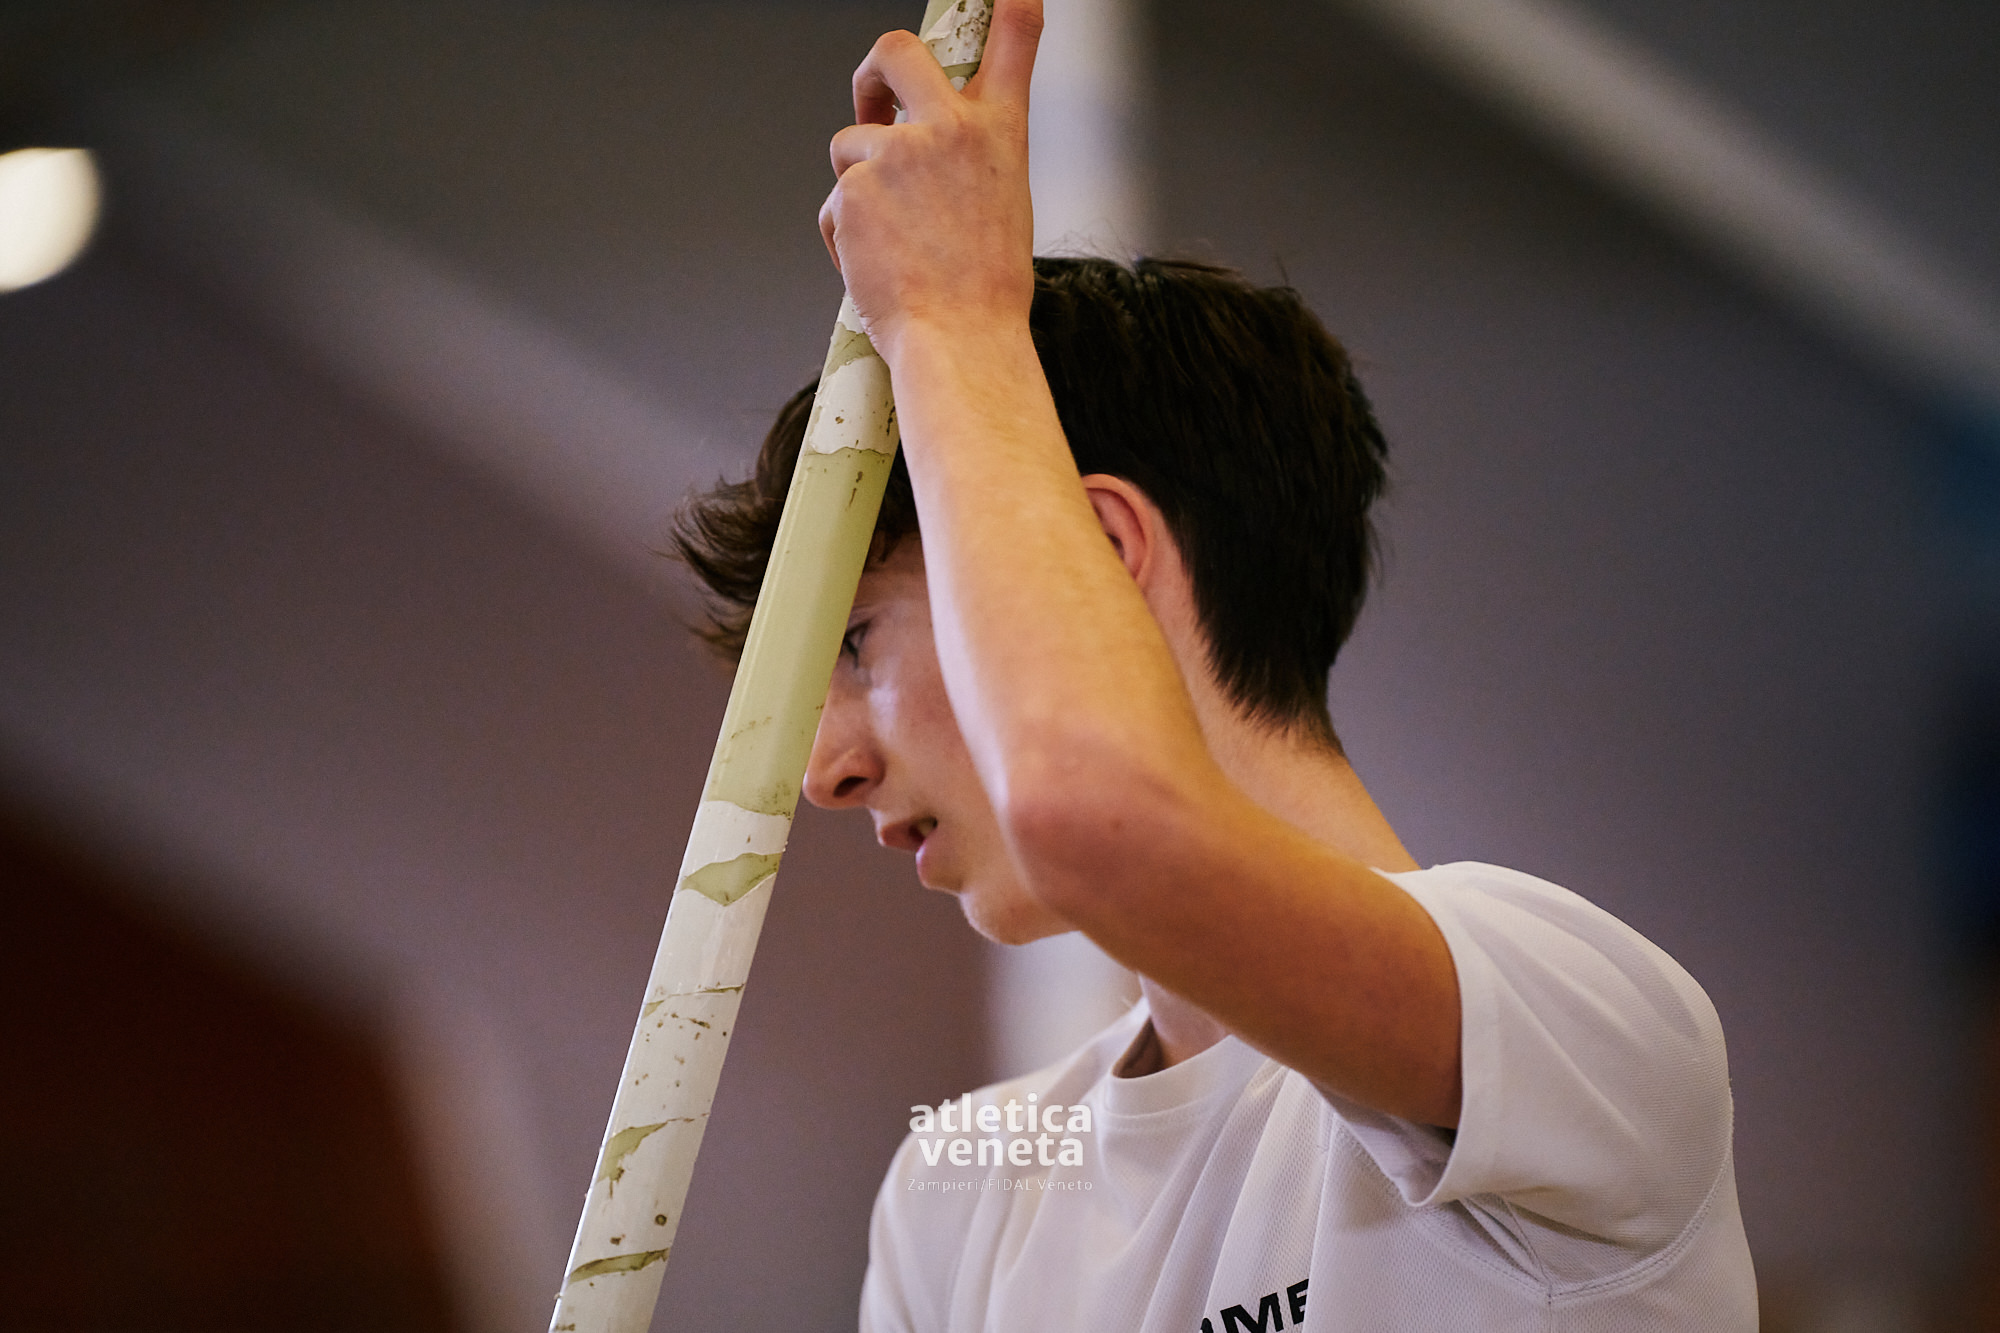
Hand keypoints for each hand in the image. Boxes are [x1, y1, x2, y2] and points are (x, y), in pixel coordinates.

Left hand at [819, 0, 1042, 364]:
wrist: (961, 340)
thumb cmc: (987, 290)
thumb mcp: (1005, 203)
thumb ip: (971, 158)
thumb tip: (927, 145)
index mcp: (999, 133)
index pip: (1013, 40)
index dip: (1008, 4)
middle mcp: (948, 129)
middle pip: (897, 51)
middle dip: (874, 71)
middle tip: (872, 101)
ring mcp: (894, 154)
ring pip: (850, 146)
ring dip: (859, 186)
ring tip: (893, 243)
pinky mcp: (851, 188)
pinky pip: (835, 204)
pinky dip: (848, 237)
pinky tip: (878, 268)